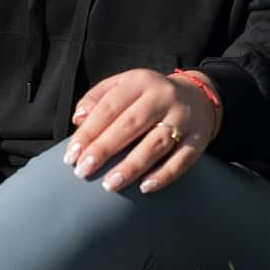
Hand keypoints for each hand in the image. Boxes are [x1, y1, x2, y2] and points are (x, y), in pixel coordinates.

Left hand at [62, 68, 219, 195]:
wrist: (198, 96)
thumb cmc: (149, 96)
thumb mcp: (123, 86)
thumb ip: (97, 98)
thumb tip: (78, 119)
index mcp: (140, 81)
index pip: (109, 107)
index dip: (88, 132)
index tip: (71, 155)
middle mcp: (163, 97)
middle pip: (130, 124)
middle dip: (105, 149)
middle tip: (83, 171)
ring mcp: (183, 118)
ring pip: (156, 143)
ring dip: (132, 166)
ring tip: (110, 184)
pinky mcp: (198, 138)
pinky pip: (182, 159)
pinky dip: (164, 175)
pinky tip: (145, 188)